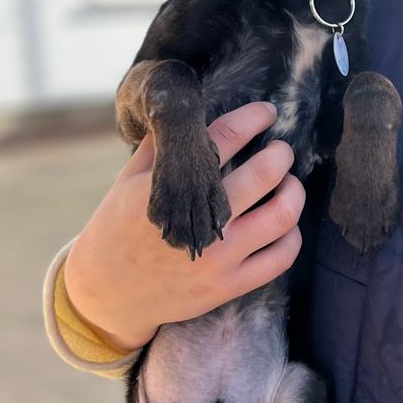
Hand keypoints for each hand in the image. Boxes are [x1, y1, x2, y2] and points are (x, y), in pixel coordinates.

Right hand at [64, 101, 305, 351]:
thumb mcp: (128, 180)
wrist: (109, 293)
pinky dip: (292, 235)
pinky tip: (285, 223)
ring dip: (293, 191)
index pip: (226, 138)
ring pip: (282, 215)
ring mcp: (218, 256)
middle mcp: (199, 220)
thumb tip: (191, 109)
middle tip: (281, 150)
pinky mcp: (229, 285)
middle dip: (281, 153)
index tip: (268, 112)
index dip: (253, 118)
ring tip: (288, 184)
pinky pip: (280, 258)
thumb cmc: (118, 228)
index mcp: (171, 186)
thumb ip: (162, 146)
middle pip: (264, 173)